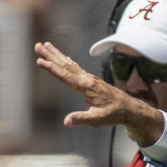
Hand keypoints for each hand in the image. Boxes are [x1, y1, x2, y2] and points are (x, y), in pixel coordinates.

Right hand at [34, 42, 163, 144]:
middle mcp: (87, 79)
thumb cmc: (113, 114)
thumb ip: (81, 119)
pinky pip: (76, 68)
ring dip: (57, 55)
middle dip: (51, 55)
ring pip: (70, 64)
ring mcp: (90, 78)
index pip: (65, 76)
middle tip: (38, 45)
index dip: (52, 69)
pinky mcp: (92, 80)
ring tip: (46, 45)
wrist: (129, 108)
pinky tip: (64, 57)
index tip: (39, 61)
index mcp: (87, 87)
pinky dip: (67, 61)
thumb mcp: (97, 120)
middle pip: (65, 65)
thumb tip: (66, 122)